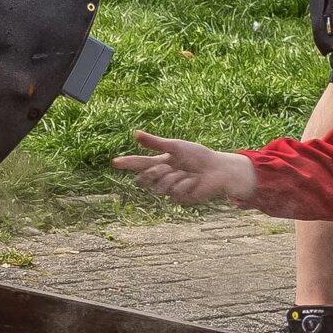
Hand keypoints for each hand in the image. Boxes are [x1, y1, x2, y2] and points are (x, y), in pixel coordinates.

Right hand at [112, 132, 258, 206]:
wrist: (218, 169)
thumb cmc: (198, 156)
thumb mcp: (175, 146)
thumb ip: (155, 143)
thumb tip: (135, 134)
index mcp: (160, 162)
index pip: (139, 164)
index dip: (127, 163)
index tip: (114, 162)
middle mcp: (163, 176)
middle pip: (145, 179)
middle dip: (154, 173)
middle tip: (166, 166)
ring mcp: (172, 188)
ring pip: (160, 187)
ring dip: (173, 178)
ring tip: (186, 173)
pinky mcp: (182, 198)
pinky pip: (175, 192)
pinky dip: (185, 184)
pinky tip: (195, 181)